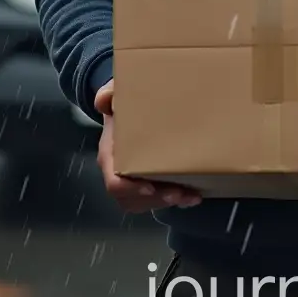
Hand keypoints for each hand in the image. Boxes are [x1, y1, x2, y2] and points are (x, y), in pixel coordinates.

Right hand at [93, 80, 200, 212]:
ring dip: (169, 201)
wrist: (130, 108)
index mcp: (110, 155)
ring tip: (191, 196)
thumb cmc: (124, 103)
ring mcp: (132, 182)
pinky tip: (194, 195)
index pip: (114, 181)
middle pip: (133, 199)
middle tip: (180, 193)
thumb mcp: (116, 94)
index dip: (130, 188)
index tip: (150, 187)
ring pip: (146, 203)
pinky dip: (177, 200)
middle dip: (157, 199)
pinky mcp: (147, 183)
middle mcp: (119, 173)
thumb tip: (103, 101)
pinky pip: (157, 200)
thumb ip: (109, 93)